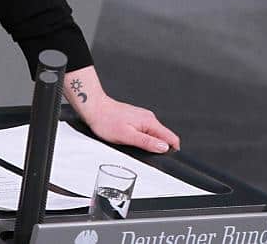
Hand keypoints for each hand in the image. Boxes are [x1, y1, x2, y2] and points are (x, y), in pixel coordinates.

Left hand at [63, 66, 180, 153]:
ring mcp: (142, 117)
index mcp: (150, 122)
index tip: (166, 159)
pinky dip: (141, 138)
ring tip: (132, 145)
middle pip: (163, 137)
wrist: (94, 108)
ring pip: (153, 134)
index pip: (171, 137)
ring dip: (148, 143)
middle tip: (142, 153)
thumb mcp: (127, 136)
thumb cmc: (106, 121)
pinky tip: (129, 139)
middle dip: (157, 148)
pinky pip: (145, 131)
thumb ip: (147, 142)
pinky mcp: (135, 118)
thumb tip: (164, 147)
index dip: (172, 150)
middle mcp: (149, 118)